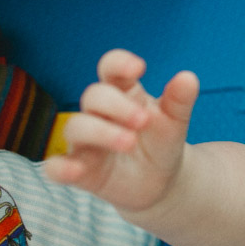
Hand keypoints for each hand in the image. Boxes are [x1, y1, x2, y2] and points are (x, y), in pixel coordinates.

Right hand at [43, 50, 198, 214]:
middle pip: (94, 95)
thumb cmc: (162, 143)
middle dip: (117, 105)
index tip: (139, 68)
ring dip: (101, 132)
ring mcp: (87, 142)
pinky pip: (56, 167)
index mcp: (125, 94)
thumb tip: (188, 77)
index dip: (119, 63)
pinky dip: (61, 168)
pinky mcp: (80, 170)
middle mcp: (100, 114)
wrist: (161, 182)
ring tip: (129, 142)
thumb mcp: (175, 122)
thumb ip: (180, 100)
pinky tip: (74, 170)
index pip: (111, 69)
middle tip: (144, 120)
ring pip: (76, 127)